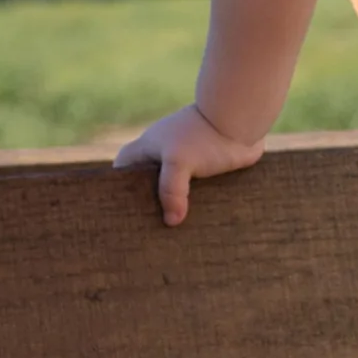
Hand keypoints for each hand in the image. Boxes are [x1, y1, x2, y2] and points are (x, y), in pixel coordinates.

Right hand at [113, 103, 263, 225]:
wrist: (239, 121)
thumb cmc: (202, 135)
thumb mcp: (178, 162)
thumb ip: (171, 191)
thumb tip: (172, 221)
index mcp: (149, 146)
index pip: (124, 164)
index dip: (119, 181)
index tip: (118, 205)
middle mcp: (165, 153)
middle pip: (147, 181)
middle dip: (147, 201)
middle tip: (147, 229)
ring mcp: (186, 161)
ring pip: (173, 189)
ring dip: (174, 206)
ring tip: (173, 236)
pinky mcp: (206, 170)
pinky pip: (195, 192)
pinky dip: (194, 205)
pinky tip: (197, 224)